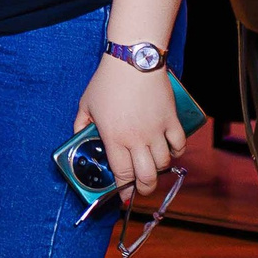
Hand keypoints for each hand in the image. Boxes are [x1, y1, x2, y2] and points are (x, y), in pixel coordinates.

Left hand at [76, 52, 188, 197]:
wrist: (133, 61)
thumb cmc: (108, 82)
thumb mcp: (86, 104)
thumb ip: (81, 123)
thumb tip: (78, 135)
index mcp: (114, 138)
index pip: (122, 174)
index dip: (123, 190)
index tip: (123, 197)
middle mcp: (137, 139)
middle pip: (146, 177)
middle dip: (143, 189)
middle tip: (140, 189)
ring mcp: (156, 131)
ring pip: (164, 164)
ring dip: (159, 170)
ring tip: (152, 168)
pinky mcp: (171, 120)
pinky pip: (179, 145)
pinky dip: (176, 152)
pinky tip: (169, 151)